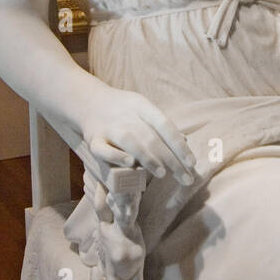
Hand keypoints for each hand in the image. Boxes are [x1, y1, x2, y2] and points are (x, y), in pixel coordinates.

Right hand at [75, 85, 196, 185]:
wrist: (87, 100)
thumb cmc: (123, 110)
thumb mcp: (143, 109)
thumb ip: (160, 126)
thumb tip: (184, 142)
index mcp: (142, 106)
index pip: (165, 126)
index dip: (179, 145)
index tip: (192, 163)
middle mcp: (126, 116)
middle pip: (151, 137)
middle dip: (171, 159)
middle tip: (186, 179)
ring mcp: (109, 127)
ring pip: (130, 141)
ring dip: (147, 158)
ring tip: (162, 174)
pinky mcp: (93, 139)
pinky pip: (103, 149)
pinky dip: (116, 156)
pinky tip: (130, 165)